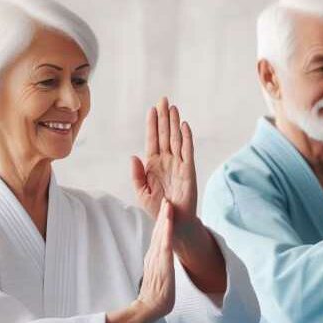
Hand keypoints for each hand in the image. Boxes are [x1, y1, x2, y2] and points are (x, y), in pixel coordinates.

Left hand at [131, 97, 196, 239]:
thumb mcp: (141, 193)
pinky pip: (188, 151)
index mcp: (153, 165)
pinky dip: (187, 138)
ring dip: (174, 123)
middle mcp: (166, 161)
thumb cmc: (158, 209)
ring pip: (176, 139)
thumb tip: (133, 156)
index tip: (152, 109)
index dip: (152, 125)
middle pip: (165, 135)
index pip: (153, 140)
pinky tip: (184, 126)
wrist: (174, 222)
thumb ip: (136, 175)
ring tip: (173, 108)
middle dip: (164, 117)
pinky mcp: (188, 170)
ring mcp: (178, 164)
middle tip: (164, 100)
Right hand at [136, 199, 175, 322]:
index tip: (164, 208)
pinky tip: (169, 223)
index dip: (161, 222)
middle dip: (163, 215)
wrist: (149, 307)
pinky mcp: (162, 264)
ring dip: (164, 219)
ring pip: (161, 235)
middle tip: (165, 199)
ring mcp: (157, 258)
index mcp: (153, 257)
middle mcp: (154, 255)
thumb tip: (159, 261)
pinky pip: (165, 246)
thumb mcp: (156, 275)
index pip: (157, 236)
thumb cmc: (154, 294)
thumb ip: (157, 266)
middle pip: (158, 231)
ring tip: (167, 205)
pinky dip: (167, 233)